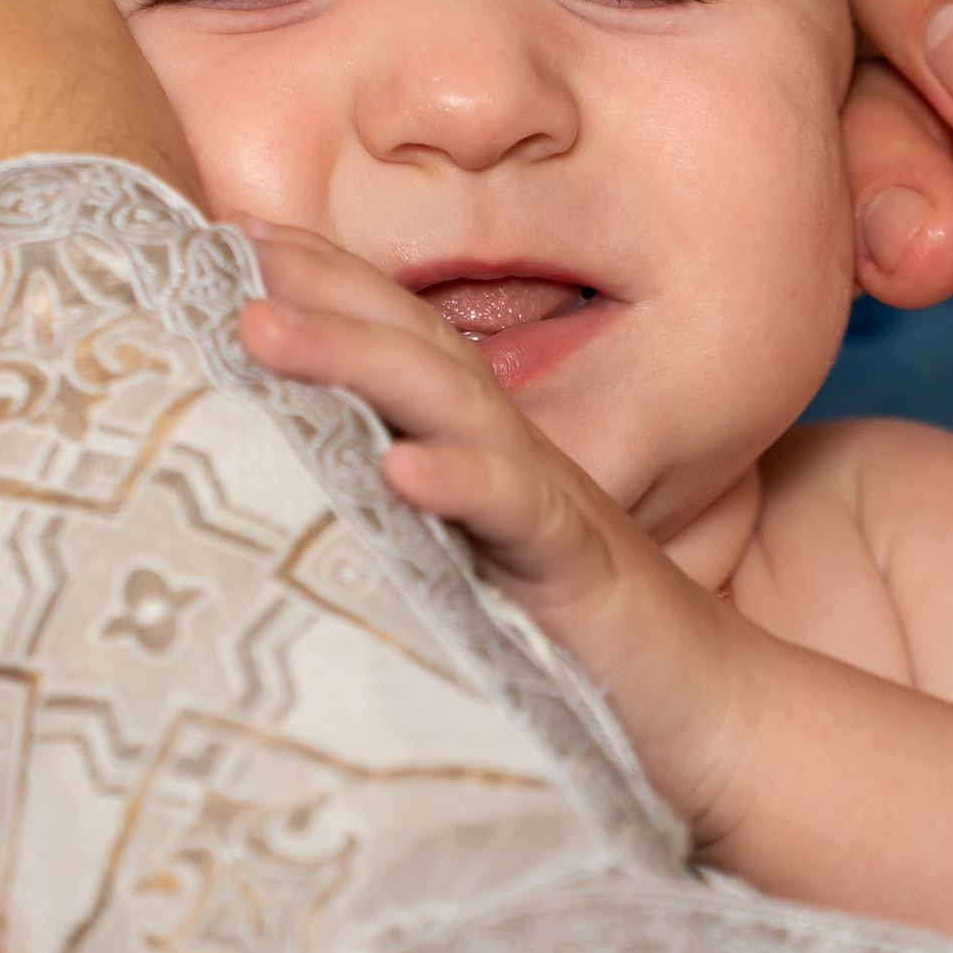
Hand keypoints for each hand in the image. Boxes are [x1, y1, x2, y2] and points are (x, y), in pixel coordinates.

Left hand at [235, 227, 766, 836]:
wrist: (715, 716)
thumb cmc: (583, 658)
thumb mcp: (473, 579)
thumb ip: (404, 536)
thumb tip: (291, 522)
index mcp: (489, 460)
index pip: (409, 348)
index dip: (332, 286)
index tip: (239, 235)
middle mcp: (519, 465)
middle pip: (421, 352)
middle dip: (330, 292)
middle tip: (237, 248)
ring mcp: (553, 510)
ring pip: (455, 410)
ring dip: (358, 358)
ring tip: (266, 328)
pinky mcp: (585, 573)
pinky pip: (523, 516)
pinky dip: (464, 484)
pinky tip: (399, 466)